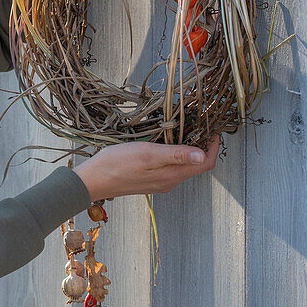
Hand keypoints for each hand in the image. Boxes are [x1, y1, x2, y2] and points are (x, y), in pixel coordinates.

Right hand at [73, 134, 220, 200]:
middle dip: (202, 145)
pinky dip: (173, 153)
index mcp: (173, 175)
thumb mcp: (149, 154)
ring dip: (187, 148)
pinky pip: (169, 167)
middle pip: (196, 165)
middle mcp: (169, 181)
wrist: (93, 180)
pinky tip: (163, 141)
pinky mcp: (149, 179)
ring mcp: (159, 181)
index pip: (205, 164)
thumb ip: (176, 155)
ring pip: (182, 165)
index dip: (213, 146)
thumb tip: (203, 155)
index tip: (213, 128)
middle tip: (199, 124)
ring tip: (182, 128)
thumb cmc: (118, 164)